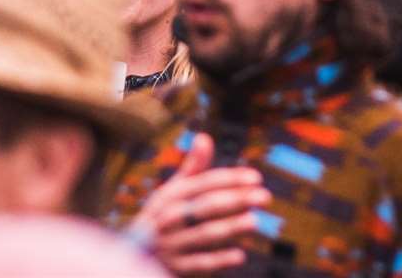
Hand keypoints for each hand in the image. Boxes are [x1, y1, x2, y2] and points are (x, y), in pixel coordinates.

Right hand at [126, 132, 268, 274]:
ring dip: (231, 227)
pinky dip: (219, 260)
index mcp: (170, 195)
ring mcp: (172, 244)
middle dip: (237, 200)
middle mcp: (169, 218)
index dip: (230, 179)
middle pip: (206, 206)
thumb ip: (192, 168)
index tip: (256, 177)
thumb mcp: (173, 191)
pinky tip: (240, 255)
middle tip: (265, 197)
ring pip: (204, 234)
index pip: (204, 183)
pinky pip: (200, 263)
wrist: (136, 256)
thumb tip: (205, 137)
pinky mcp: (176, 268)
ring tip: (255, 222)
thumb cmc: (164, 216)